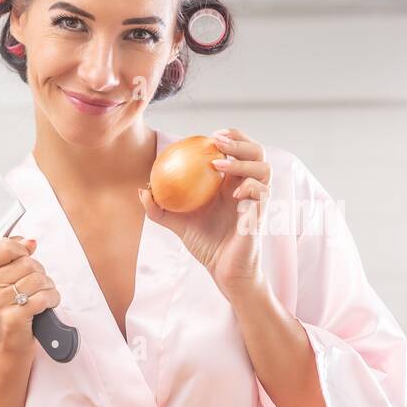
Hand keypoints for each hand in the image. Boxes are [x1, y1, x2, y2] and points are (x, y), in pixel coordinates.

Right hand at [0, 235, 59, 355]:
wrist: (6, 343)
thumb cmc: (8, 308)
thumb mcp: (3, 278)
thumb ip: (13, 255)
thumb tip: (29, 241)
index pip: (7, 246)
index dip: (23, 253)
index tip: (25, 262)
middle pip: (28, 263)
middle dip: (39, 273)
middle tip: (34, 287)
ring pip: (38, 279)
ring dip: (48, 288)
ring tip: (40, 297)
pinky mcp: (12, 318)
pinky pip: (43, 298)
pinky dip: (52, 300)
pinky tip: (46, 305)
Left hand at [138, 128, 270, 299]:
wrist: (223, 271)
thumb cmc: (205, 245)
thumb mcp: (178, 223)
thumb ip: (159, 208)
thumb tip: (142, 189)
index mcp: (231, 184)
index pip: (239, 151)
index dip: (230, 138)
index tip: (210, 136)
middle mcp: (247, 188)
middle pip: (255, 152)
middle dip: (240, 141)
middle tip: (217, 140)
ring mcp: (257, 200)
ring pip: (264, 167)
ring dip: (243, 162)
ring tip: (219, 165)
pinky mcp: (261, 214)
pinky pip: (262, 192)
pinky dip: (249, 187)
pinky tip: (232, 195)